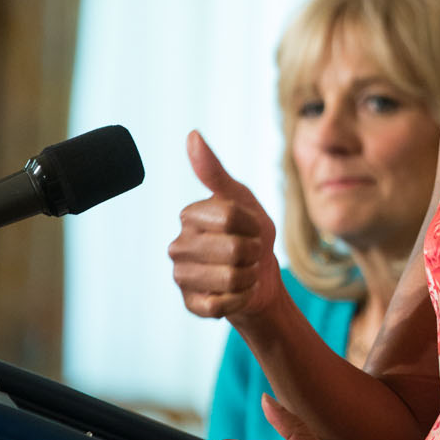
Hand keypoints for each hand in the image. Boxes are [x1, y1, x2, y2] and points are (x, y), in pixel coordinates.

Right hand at [169, 131, 280, 320]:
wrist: (261, 278)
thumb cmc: (251, 234)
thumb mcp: (241, 199)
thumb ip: (215, 172)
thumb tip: (192, 135)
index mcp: (190, 215)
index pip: (230, 216)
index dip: (253, 224)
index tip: (254, 228)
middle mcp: (178, 245)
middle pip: (233, 248)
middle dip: (253, 253)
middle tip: (250, 253)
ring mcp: (181, 276)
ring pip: (230, 278)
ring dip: (249, 276)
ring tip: (244, 272)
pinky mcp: (191, 304)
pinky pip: (223, 304)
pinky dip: (241, 298)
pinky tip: (237, 292)